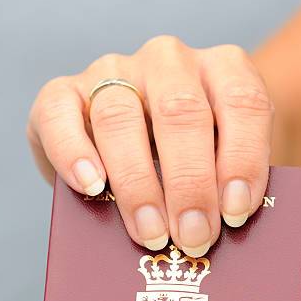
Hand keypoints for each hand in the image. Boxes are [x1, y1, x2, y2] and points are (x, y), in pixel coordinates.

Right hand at [27, 36, 272, 256]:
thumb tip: (220, 233)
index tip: (236, 213)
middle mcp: (169, 63)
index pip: (241, 103)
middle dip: (190, 184)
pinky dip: (72, 152)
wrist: (141, 147)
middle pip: (180, 112)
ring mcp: (114, 72)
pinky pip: (59, 112)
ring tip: (151, 232)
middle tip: (193, 237)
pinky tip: (91, 186)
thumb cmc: (194, 164)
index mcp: (221, 71)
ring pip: (120, 116)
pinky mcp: (64, 92)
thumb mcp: (222, 167)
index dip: (242, 160)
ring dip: (138, 184)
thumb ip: (228, 187)